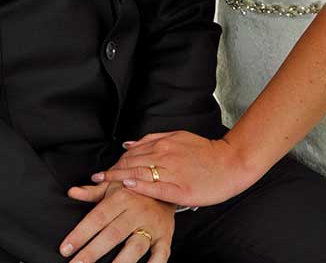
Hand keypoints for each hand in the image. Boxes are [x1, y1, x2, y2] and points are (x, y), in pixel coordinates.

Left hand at [60, 180, 174, 262]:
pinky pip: (161, 254)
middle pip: (112, 235)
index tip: (65, 248)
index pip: (97, 218)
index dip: (80, 234)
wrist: (165, 185)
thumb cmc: (135, 189)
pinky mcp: (165, 236)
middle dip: (92, 253)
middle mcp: (137, 211)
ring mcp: (152, 225)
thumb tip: (72, 192)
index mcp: (122, 197)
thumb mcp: (113, 185)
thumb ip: (91, 191)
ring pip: (135, 246)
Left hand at [87, 131, 252, 207]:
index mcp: (164, 143)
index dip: (116, 162)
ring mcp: (172, 171)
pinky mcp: (180, 188)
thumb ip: (153, 139)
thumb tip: (128, 144)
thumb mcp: (178, 137)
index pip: (132, 153)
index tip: (103, 170)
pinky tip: (127, 186)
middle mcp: (165, 154)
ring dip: (118, 178)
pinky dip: (140, 186)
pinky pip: (156, 187)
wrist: (230, 163)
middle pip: (132, 162)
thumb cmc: (205, 153)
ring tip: (102, 183)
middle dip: (112, 171)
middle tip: (96, 180)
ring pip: (140, 173)